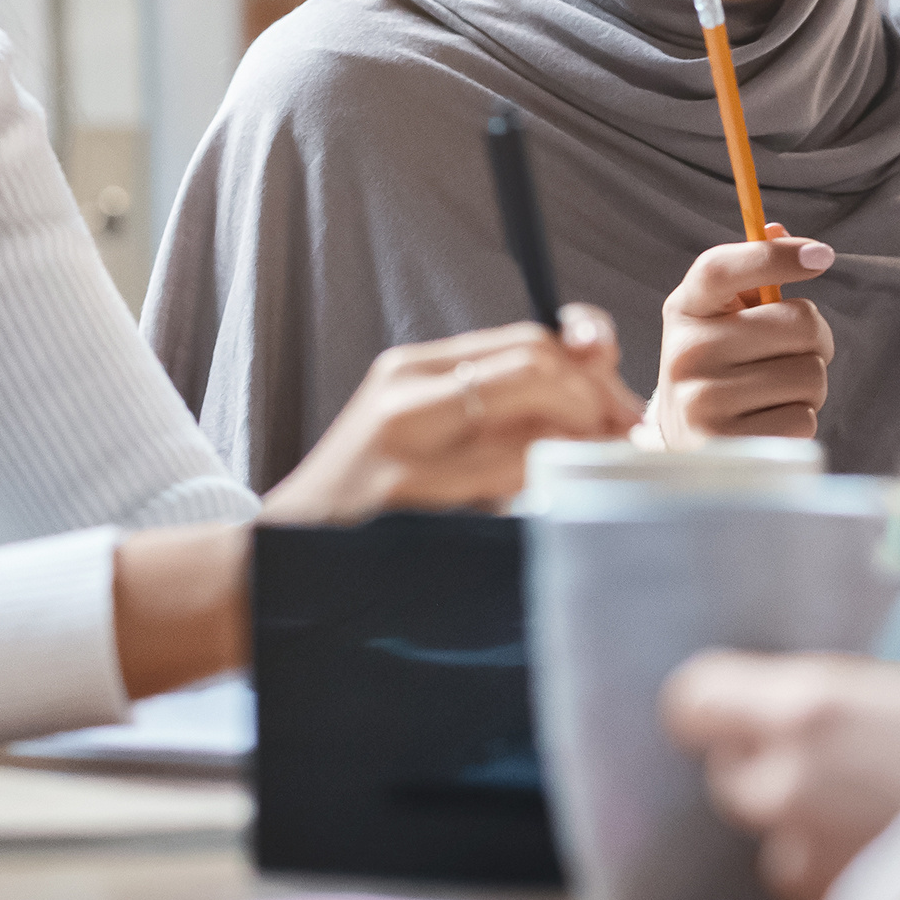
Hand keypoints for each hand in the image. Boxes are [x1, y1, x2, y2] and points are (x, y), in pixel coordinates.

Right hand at [267, 305, 643, 525]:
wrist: (279, 559)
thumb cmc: (366, 502)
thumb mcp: (422, 432)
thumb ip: (496, 399)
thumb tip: (596, 361)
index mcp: (412, 371)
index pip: (530, 340)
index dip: (591, 367)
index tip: (621, 406)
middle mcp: (406, 396)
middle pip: (537, 369)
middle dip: (596, 405)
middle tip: (621, 443)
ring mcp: (404, 449)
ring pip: (531, 426)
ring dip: (579, 451)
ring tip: (591, 476)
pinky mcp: (407, 500)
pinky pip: (506, 483)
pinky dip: (542, 491)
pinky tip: (547, 508)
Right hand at [651, 226, 837, 442]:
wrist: (685, 443)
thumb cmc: (717, 367)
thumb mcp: (722, 318)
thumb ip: (751, 276)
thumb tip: (777, 228)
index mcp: (685, 309)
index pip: (722, 268)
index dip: (774, 255)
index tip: (822, 255)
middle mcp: (687, 351)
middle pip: (799, 322)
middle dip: (815, 338)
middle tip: (794, 352)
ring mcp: (702, 400)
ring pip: (810, 374)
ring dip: (809, 384)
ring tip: (776, 392)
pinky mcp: (727, 443)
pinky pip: (803, 418)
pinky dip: (800, 419)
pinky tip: (769, 421)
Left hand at [662, 651, 899, 899]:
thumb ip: (857, 700)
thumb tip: (824, 715)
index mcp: (804, 710)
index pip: (693, 703)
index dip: (718, 710)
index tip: (745, 716)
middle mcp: (784, 787)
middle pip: (733, 779)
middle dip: (776, 776)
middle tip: (849, 774)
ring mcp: (802, 864)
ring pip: (778, 848)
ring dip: (815, 840)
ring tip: (896, 829)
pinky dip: (847, 890)